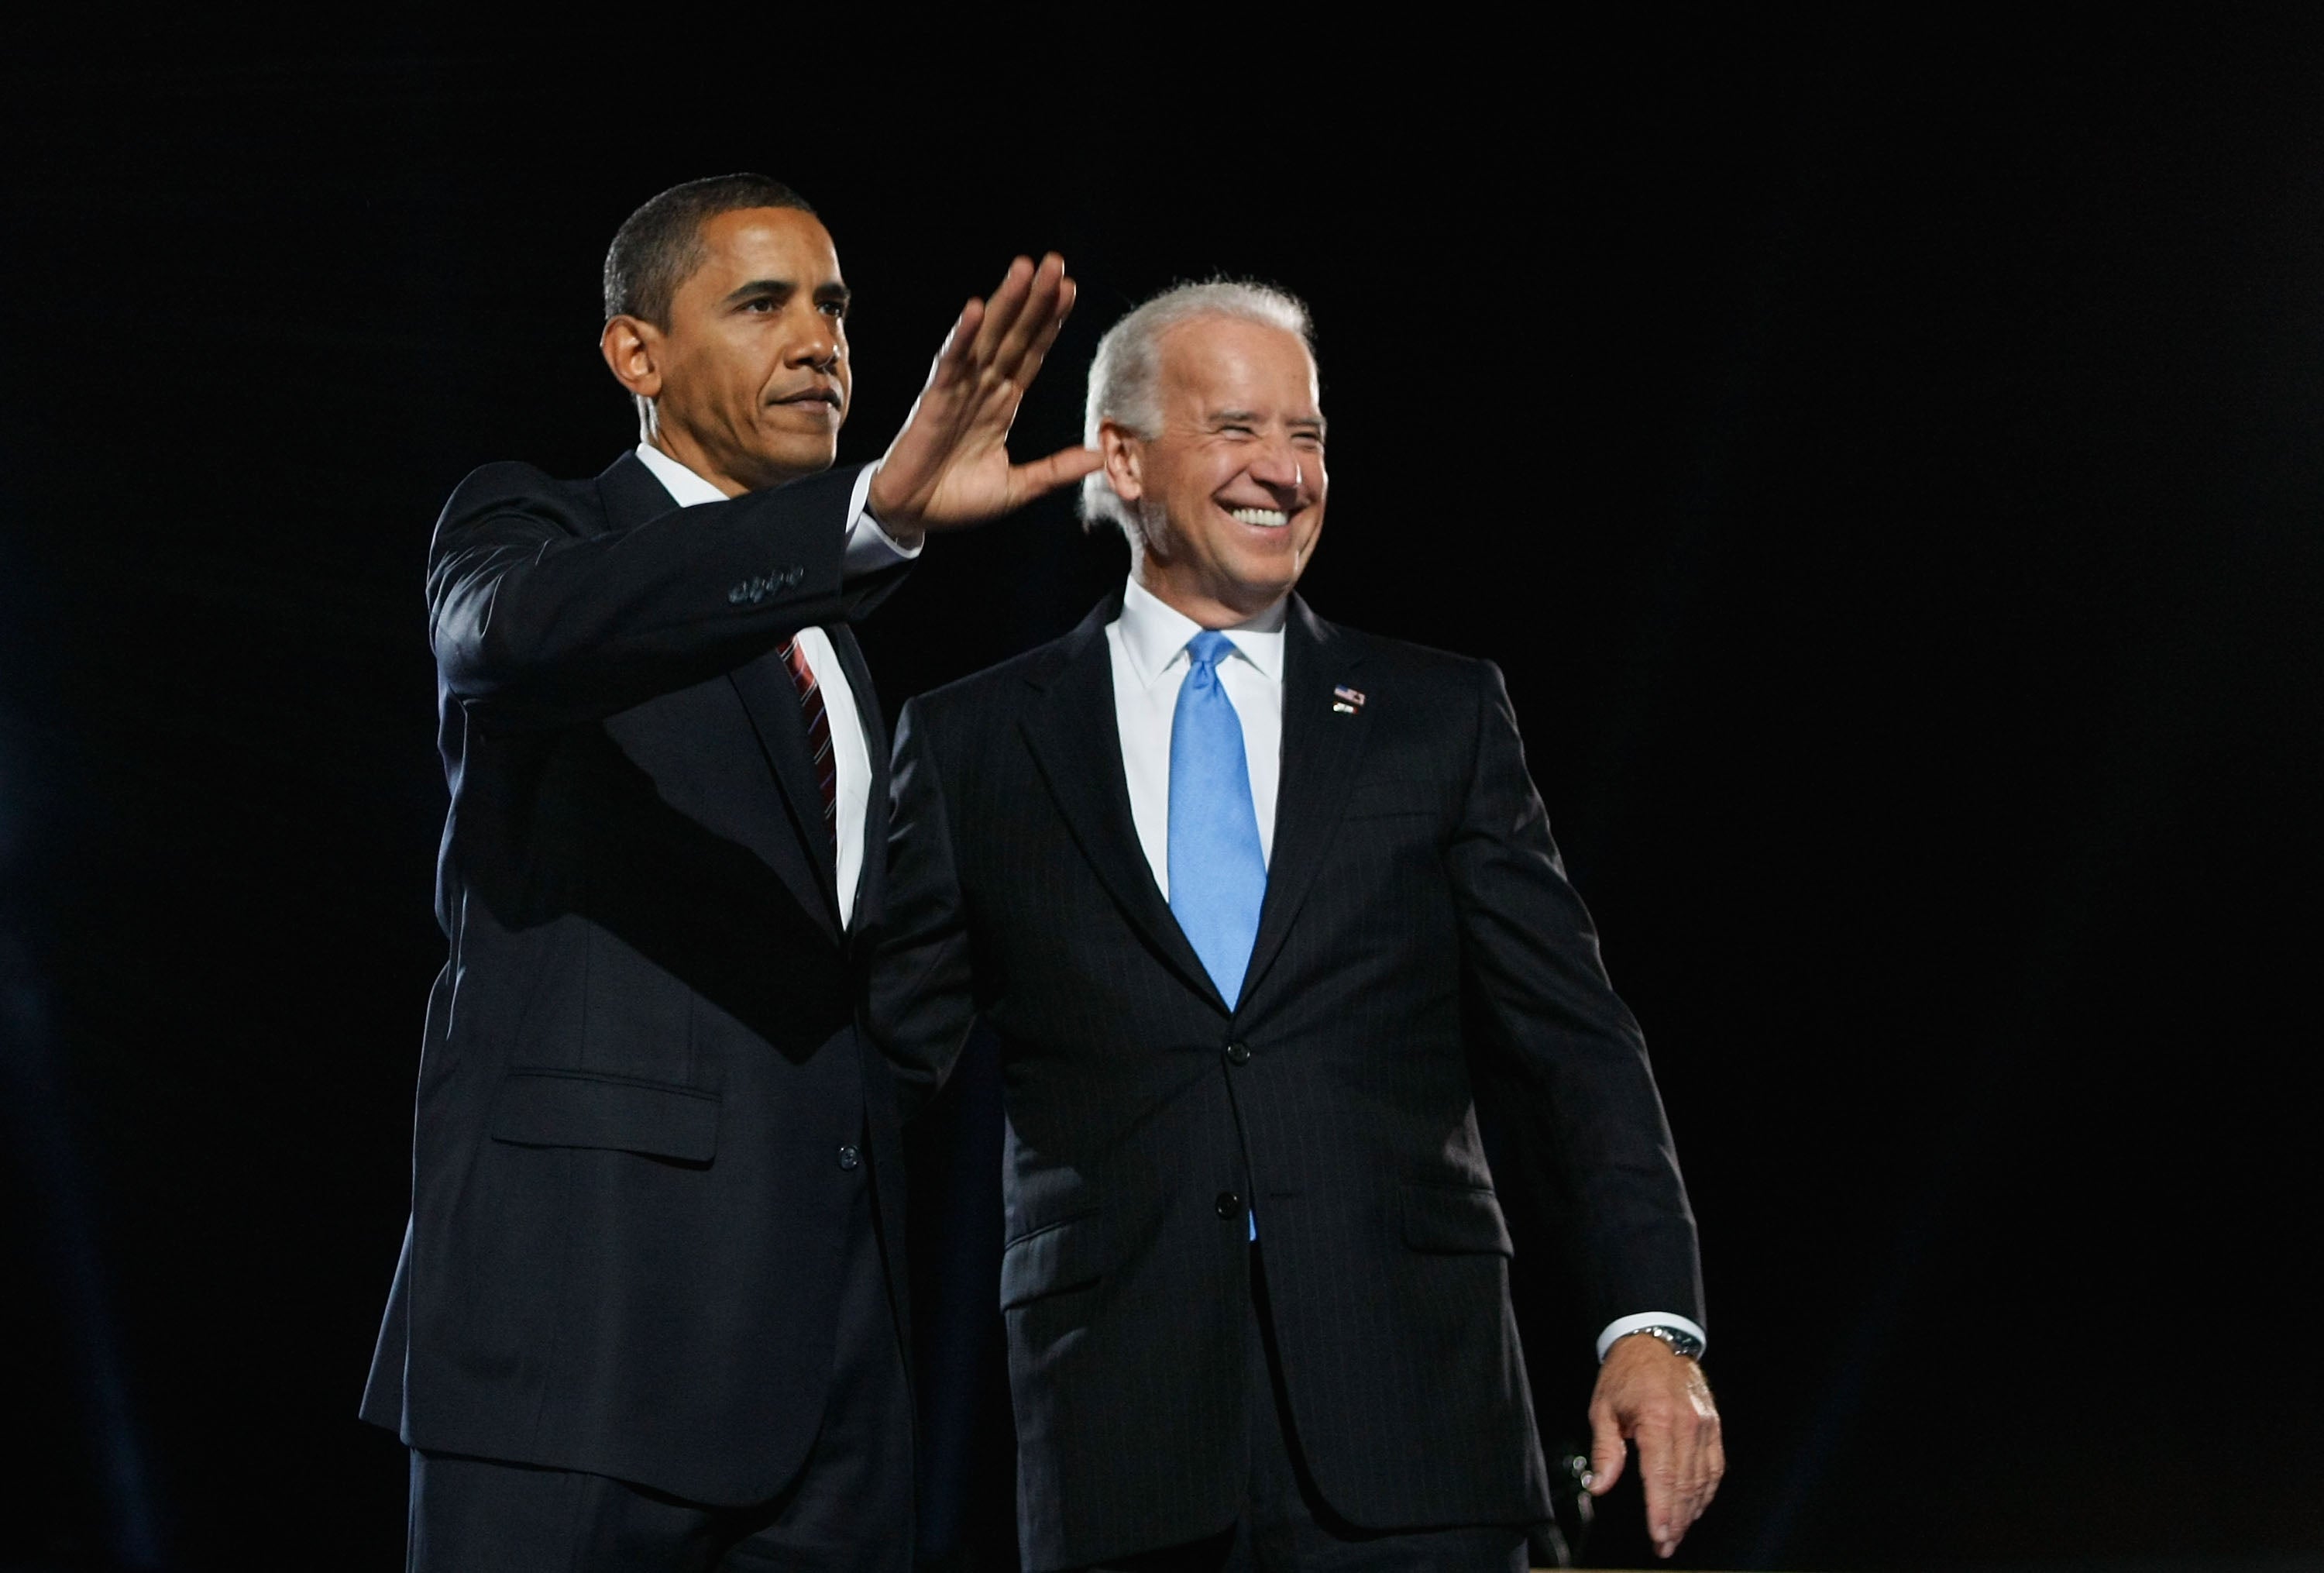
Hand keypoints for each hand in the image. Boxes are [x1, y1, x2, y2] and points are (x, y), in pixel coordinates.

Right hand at [867, 252, 1101, 541]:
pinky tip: (974, 309)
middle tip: (1056, 262)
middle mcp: (983, 387)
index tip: (1071, 289)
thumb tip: (1101, 457)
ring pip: (986, 337)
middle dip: (1035, 299)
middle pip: (1015, 334)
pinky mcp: (934, 400)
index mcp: (1002, 403)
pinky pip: (950, 363)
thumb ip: (1056, 470)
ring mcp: (959, 389)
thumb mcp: (1018, 487)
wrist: (912, 516)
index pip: (1032, 352)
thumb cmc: (958, 499)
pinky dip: (962, 337)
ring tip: (1024, 268)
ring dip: (1004, 302)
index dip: (1050, 322)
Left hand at [1584, 1332, 1724, 1558]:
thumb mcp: (1603, 1409)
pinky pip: (1715, 1467)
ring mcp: (1704, 1425)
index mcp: (1658, 1419)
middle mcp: (1687, 1424)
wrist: (1655, 1342)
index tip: (1659, 1537)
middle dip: (1676, 1521)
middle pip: (1685, 1484)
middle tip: (1666, 1546)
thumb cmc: (1625, 1375)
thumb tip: (1599, 1487)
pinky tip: (1695, 1508)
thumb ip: (1605, 1451)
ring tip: (1677, 1534)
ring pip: (1703, 1480)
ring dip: (1691, 1512)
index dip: (1661, 1512)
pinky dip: (1706, 1492)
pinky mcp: (1713, 1426)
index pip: (1662, 1477)